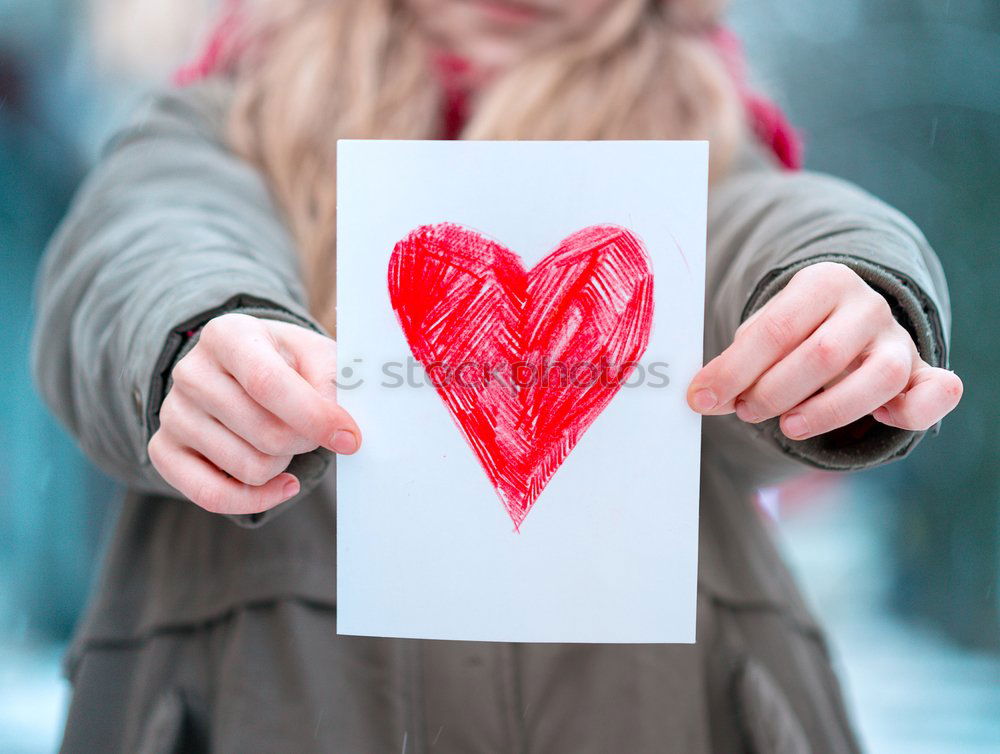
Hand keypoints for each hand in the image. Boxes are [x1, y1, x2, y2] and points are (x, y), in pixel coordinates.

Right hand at [148, 313, 360, 514]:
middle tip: (312, 432)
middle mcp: (191, 372)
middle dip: (304, 442)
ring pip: (248, 468)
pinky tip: (281, 484)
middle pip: (264, 434)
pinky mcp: (163, 450)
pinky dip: (256, 499)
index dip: (314, 417)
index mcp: (228, 335)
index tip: (350, 438)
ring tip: (283, 442)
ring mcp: (173, 413)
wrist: (244, 371)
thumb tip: (339, 424)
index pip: (267, 384)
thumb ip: (333, 381)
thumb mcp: (317, 355)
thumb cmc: (288, 363)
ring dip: (282, 464)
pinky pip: (211, 496)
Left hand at [687, 262, 961, 439]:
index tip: (702, 398)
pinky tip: (883, 419)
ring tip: (787, 426)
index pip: (775, 329)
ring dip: (826, 411)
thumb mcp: (761, 335)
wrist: (846, 320)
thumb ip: (736, 363)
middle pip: (821, 355)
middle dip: (773, 392)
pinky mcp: (921, 372)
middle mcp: (866, 305)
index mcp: (822, 282)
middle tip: (746, 410)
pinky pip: (936, 391)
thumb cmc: (794, 334)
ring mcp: (898, 339)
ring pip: (877, 377)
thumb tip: (702, 396)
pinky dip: (916, 410)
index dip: (735, 370)